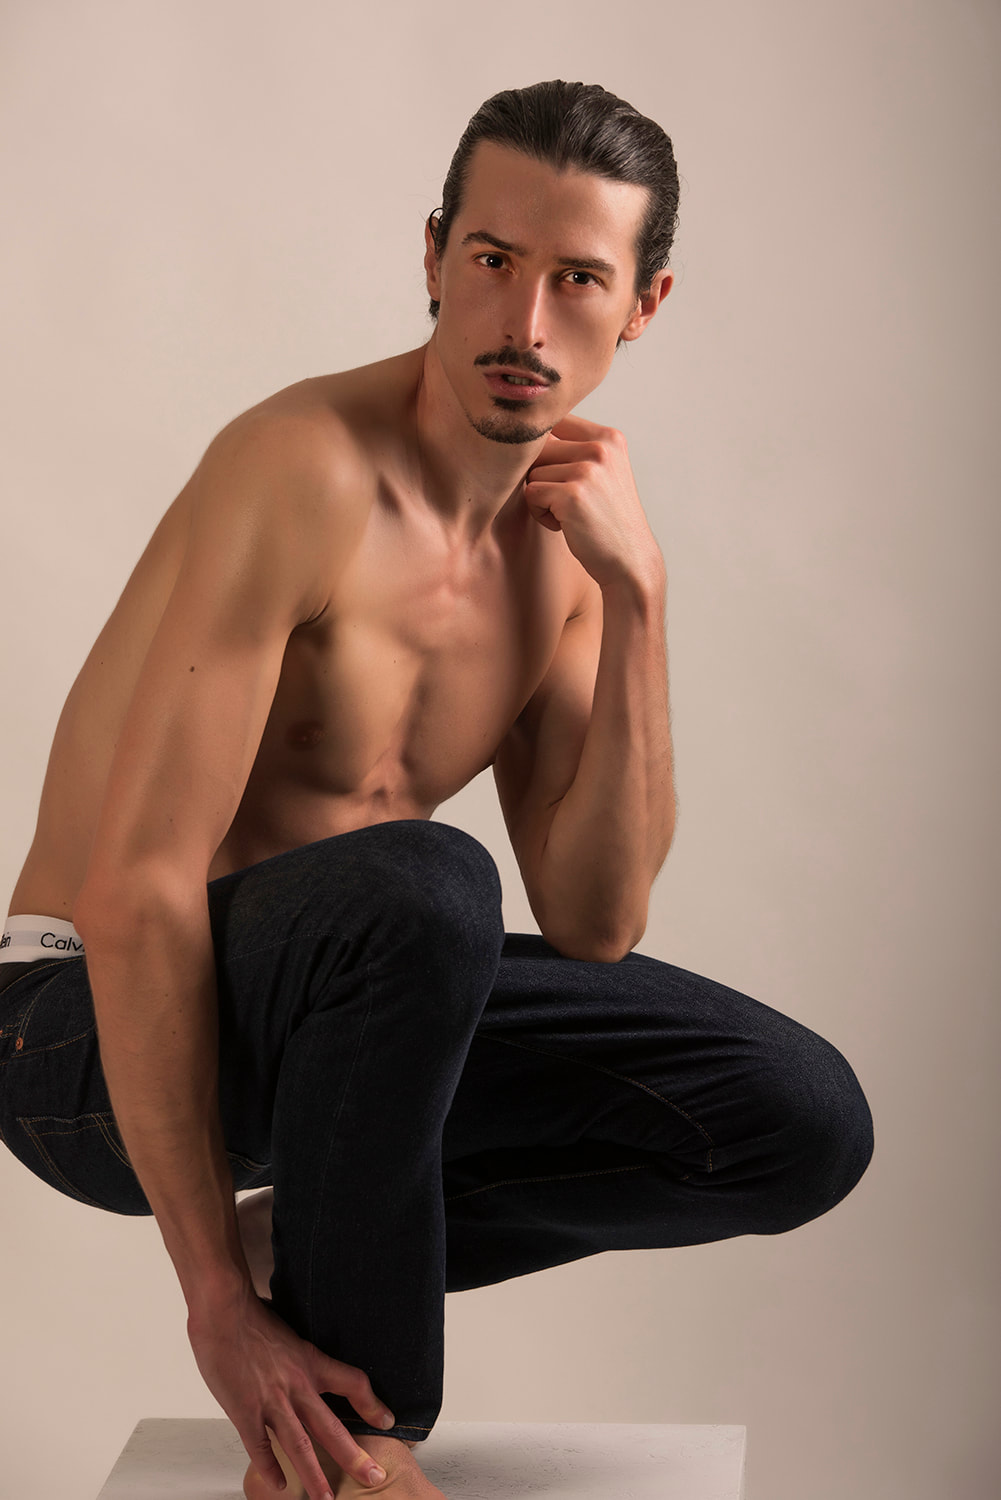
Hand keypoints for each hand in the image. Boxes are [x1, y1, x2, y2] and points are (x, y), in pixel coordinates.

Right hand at [188, 1288, 392, 1498]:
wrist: (224, 1311)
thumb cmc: (252, 1315)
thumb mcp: (289, 1331)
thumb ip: (298, 1354)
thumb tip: (303, 1362)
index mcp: (310, 1362)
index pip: (353, 1383)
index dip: (372, 1404)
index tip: (387, 1420)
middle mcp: (297, 1385)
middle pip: (331, 1428)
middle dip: (354, 1457)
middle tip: (373, 1478)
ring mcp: (271, 1401)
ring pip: (299, 1446)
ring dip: (314, 1476)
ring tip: (325, 1499)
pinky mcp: (244, 1411)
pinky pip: (260, 1447)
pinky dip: (270, 1468)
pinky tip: (278, 1485)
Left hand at [523, 413, 664, 590]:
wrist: (629, 560)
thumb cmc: (606, 518)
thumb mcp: (602, 472)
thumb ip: (574, 448)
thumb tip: (522, 431)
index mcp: (608, 437)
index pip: (554, 420)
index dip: (545, 448)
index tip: (557, 472)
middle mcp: (600, 448)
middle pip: (538, 447)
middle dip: (542, 475)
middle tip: (565, 500)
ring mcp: (587, 471)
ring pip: (532, 472)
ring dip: (542, 498)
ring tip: (569, 514)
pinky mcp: (572, 495)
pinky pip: (531, 494)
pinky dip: (541, 514)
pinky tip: (566, 525)